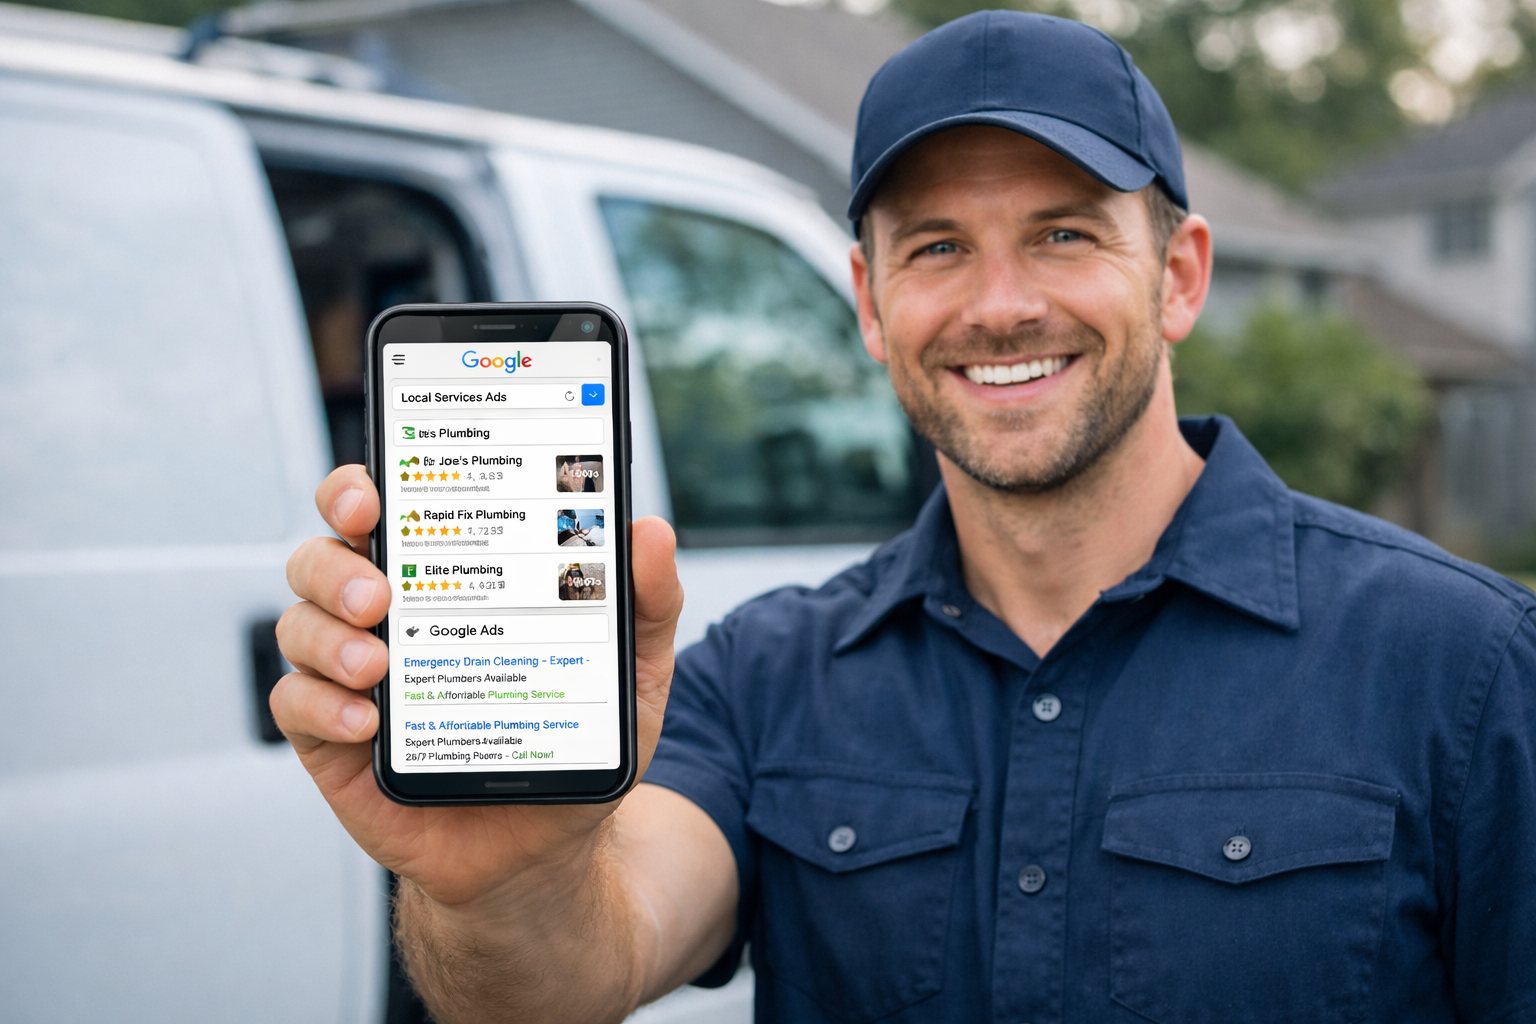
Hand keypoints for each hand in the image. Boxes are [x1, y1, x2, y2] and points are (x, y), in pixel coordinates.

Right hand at [272, 465, 683, 906]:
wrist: (545, 848)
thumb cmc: (575, 742)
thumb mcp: (632, 675)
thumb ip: (647, 602)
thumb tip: (650, 530)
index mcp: (446, 580)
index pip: (382, 511)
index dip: (358, 491)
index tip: (373, 498)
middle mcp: (386, 617)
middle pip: (321, 559)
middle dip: (333, 563)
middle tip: (378, 592)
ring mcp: (353, 678)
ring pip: (299, 626)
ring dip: (328, 636)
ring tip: (379, 665)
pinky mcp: (334, 742)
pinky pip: (295, 706)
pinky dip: (323, 705)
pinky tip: (371, 720)